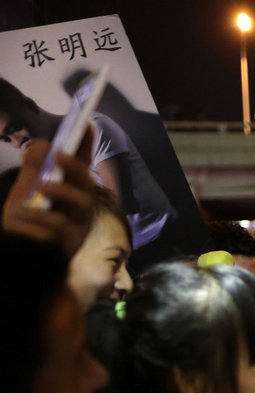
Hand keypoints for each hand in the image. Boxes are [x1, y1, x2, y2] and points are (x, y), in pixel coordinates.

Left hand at [2, 134, 95, 256]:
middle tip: (57, 155)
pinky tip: (23, 217)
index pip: (81, 164)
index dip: (85, 146)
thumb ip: (33, 170)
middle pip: (88, 183)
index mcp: (70, 191)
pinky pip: (60, 225)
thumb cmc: (27, 226)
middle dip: (75, 167)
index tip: (86, 123)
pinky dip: (39, 219)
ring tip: (40, 187)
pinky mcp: (71, 243)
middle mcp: (80, 206)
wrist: (22, 261)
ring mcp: (79, 224)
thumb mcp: (25, 193)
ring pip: (82, 203)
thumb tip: (41, 143)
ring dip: (61, 191)